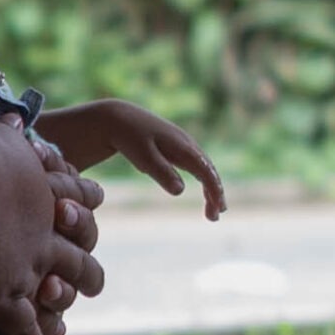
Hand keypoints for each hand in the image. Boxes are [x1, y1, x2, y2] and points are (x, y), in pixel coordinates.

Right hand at [0, 121, 104, 334]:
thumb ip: (5, 134)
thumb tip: (15, 116)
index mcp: (45, 193)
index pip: (81, 198)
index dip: (87, 205)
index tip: (95, 203)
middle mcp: (46, 234)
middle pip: (81, 255)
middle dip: (87, 272)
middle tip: (94, 282)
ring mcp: (29, 269)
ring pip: (60, 294)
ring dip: (64, 308)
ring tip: (64, 325)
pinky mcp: (5, 298)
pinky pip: (26, 330)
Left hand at [63, 100, 226, 219]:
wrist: (117, 117)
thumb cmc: (129, 137)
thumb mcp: (143, 156)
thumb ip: (162, 172)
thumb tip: (180, 191)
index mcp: (182, 146)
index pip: (206, 171)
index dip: (214, 191)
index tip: (217, 210)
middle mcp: (187, 144)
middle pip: (209, 170)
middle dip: (215, 193)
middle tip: (214, 217)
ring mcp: (183, 144)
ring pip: (204, 168)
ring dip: (210, 189)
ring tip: (212, 211)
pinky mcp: (176, 147)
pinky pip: (196, 165)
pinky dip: (202, 180)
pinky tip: (203, 193)